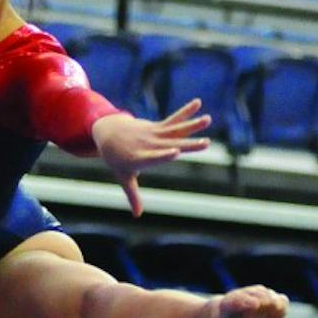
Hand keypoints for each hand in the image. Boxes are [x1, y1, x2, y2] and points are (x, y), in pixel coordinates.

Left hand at [91, 101, 211, 216]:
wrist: (108, 133)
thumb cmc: (117, 159)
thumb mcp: (124, 177)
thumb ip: (133, 195)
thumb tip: (138, 215)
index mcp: (140, 158)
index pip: (152, 158)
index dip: (163, 155)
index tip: (174, 152)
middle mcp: (150, 145)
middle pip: (171, 144)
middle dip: (188, 145)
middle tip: (206, 144)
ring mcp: (155, 134)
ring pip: (176, 130)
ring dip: (193, 125)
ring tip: (208, 119)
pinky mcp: (158, 127)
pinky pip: (174, 119)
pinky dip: (186, 112)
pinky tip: (198, 103)